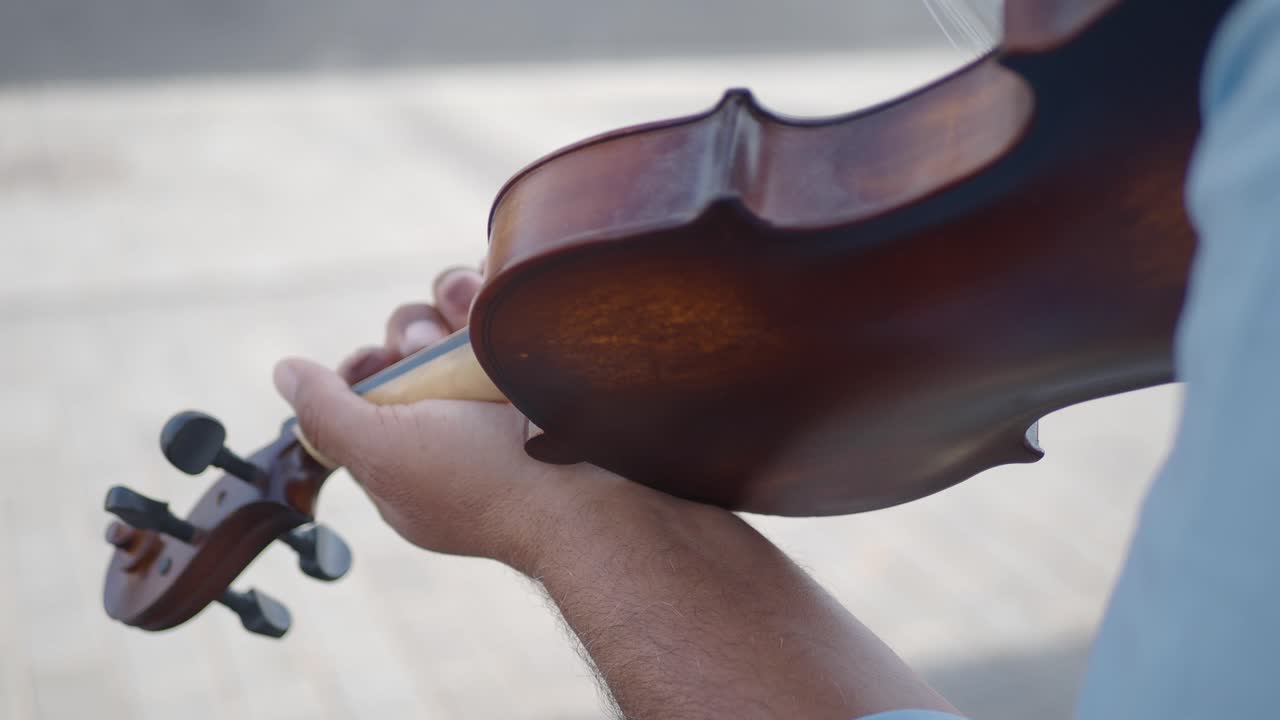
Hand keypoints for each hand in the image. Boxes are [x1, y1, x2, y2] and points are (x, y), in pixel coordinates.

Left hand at [273, 267, 951, 718]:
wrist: (601, 500)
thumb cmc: (488, 483)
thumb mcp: (383, 452)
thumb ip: (324, 411)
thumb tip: (284, 370)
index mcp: (411, 463)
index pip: (370, 398)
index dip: (362, 369)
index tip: (374, 363)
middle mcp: (460, 431)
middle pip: (416, 351)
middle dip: (416, 333)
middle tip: (434, 351)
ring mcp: (511, 403)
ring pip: (465, 325)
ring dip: (457, 301)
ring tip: (472, 308)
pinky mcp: (556, 374)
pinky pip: (516, 316)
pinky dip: (502, 293)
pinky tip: (499, 285)